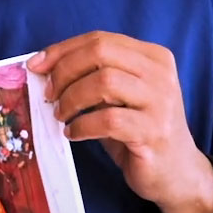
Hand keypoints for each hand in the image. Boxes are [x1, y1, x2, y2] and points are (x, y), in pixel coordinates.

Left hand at [29, 33, 212, 212]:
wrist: (176, 173)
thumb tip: (45, 68)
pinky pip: (108, 120)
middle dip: (65, 71)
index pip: (100, 39)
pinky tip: (74, 133)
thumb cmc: (140, 131)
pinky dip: (82, 125)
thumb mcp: (121, 97)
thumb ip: (94, 77)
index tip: (36, 66)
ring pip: (104, 81)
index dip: (63, 50)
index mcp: (152, 56)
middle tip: (50, 94)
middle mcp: (160, 73)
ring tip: (61, 115)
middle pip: (101, 52)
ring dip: (72, 98)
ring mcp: (161, 102)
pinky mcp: (154, 131)